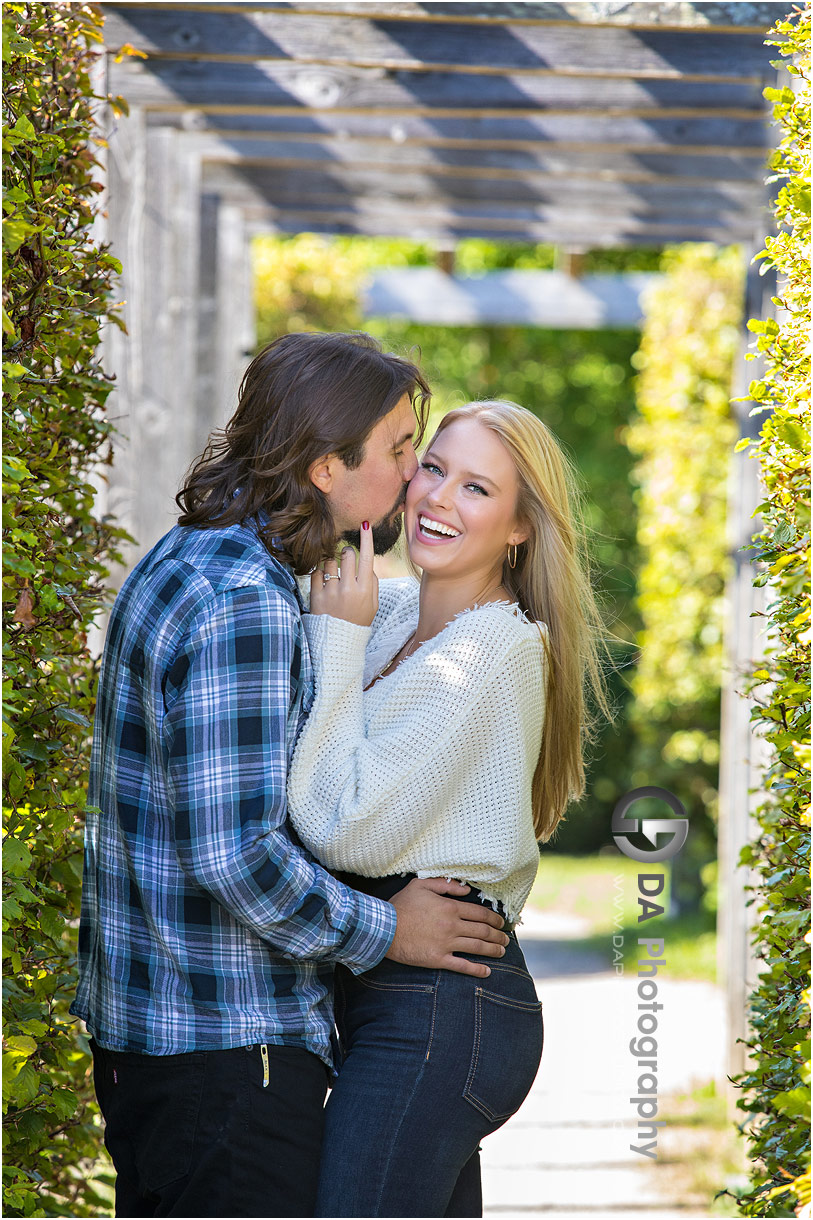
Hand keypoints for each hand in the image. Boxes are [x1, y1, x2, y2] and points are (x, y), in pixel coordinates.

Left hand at [310, 521, 378, 626]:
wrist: (338, 643)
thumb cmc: (358, 621)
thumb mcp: (373, 604)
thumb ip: (372, 582)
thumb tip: (366, 562)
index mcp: (365, 590)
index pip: (367, 557)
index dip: (367, 539)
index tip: (365, 524)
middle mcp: (348, 589)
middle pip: (347, 555)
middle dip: (347, 554)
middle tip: (347, 562)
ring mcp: (331, 592)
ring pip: (330, 562)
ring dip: (332, 565)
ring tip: (334, 579)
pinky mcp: (316, 596)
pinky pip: (316, 573)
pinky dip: (319, 575)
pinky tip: (324, 586)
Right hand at [386, 877, 508, 977]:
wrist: (384, 929)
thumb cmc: (401, 905)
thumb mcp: (421, 885)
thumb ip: (446, 884)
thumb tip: (466, 890)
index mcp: (450, 908)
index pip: (480, 913)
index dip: (494, 919)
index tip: (501, 923)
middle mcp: (452, 926)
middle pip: (483, 931)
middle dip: (498, 936)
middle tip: (506, 939)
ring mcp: (446, 944)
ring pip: (477, 948)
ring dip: (493, 950)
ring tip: (502, 951)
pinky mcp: (438, 959)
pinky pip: (462, 966)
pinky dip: (477, 969)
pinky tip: (487, 972)